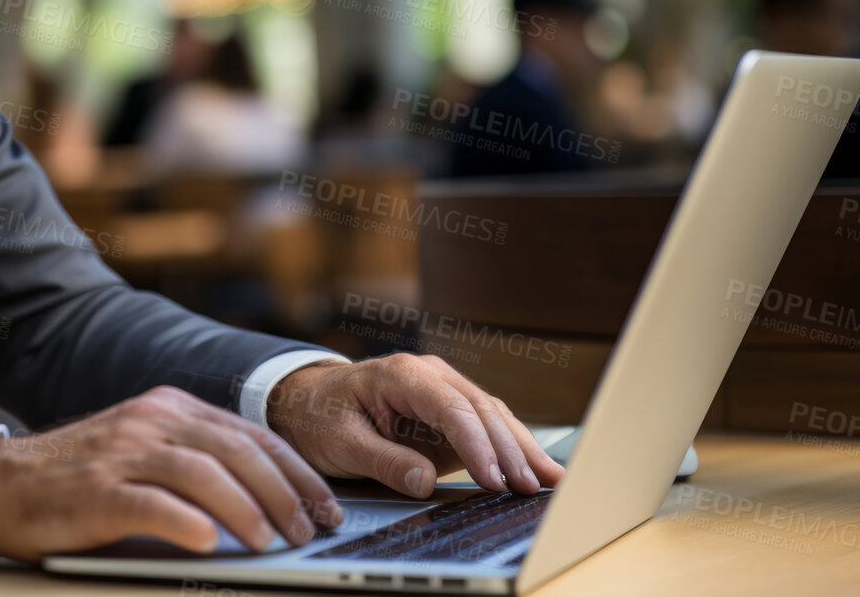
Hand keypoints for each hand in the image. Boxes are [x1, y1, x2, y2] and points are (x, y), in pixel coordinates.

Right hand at [0, 385, 344, 561]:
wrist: (3, 484)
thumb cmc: (81, 478)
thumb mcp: (145, 453)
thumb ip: (196, 461)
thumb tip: (270, 501)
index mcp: (169, 408)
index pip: (251, 435)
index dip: (296, 471)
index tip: (326, 506)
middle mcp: (150, 420)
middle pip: (236, 450)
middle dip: (284, 493)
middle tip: (309, 531)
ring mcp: (122, 452)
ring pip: (202, 472)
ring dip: (246, 509)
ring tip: (273, 543)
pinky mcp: (96, 489)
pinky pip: (150, 503)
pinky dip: (186, 522)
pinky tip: (210, 543)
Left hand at [265, 354, 564, 498]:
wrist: (309, 402)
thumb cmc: (320, 416)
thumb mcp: (340, 443)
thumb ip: (382, 460)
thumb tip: (425, 483)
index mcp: (401, 374)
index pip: (450, 408)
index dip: (476, 443)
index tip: (493, 477)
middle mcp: (430, 375)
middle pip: (481, 409)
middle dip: (510, 449)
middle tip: (531, 486)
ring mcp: (444, 391)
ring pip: (493, 415)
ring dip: (521, 448)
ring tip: (550, 479)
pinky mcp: (450, 413)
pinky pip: (487, 427)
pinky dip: (512, 448)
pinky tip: (537, 469)